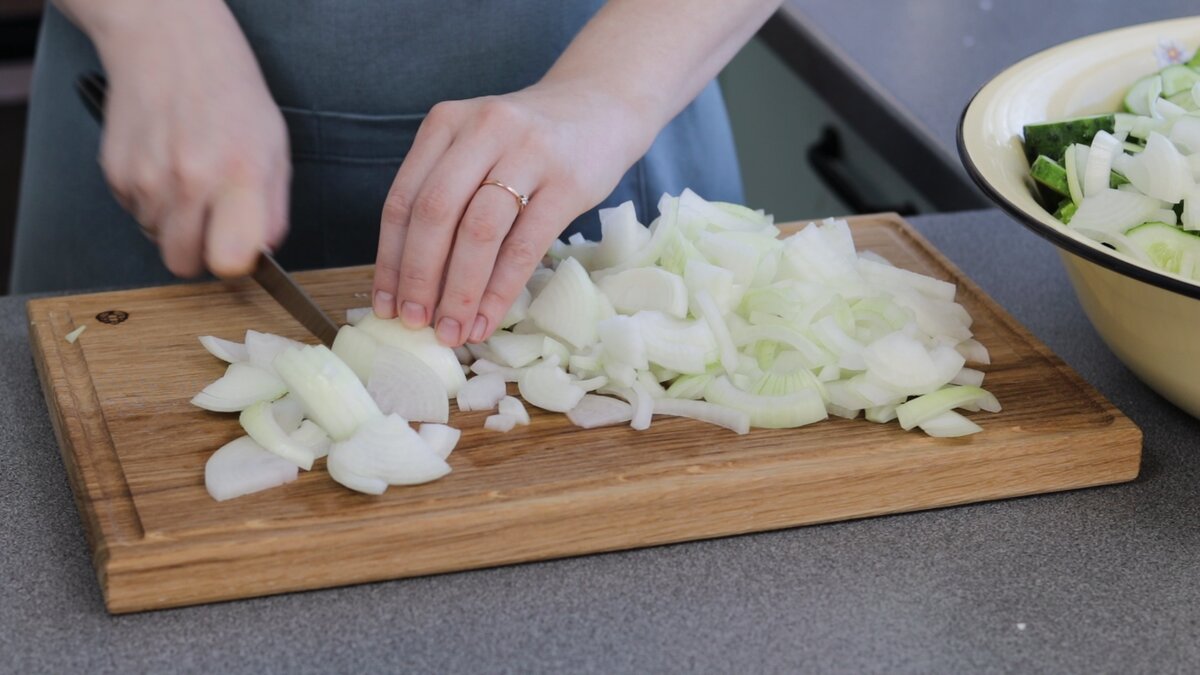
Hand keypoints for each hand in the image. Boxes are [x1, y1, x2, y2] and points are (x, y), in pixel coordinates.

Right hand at [91, 1, 288, 276]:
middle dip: (200, 252)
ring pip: (158, 240)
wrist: (167, 42)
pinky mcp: (115, 173)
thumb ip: (272, 207)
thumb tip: (263, 252)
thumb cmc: (227, 90)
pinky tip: (166, 165)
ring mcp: (147, 178)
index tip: (239, 252)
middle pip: (184, 263)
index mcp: (239, 175)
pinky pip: (135, 214)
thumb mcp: (274, 145)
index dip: (235, 265)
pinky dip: (151, 201)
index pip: (230, 261)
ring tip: (190, 181)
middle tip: (214, 223)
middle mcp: (189, 180)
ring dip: (175, 224)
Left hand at [371, 81, 651, 346]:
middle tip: (415, 323)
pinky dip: (500, 291)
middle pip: (435, 214)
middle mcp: (483, 130)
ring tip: (451, 331)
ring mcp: (528, 153)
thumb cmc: (526, 143)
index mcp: (446, 122)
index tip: (384, 305)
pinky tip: (487, 318)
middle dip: (419, 278)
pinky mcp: (567, 183)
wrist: (599, 109)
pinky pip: (525, 246)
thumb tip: (412, 282)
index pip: (403, 199)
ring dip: (459, 291)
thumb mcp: (475, 148)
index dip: (389, 259)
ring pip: (478, 232)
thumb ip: (444, 192)